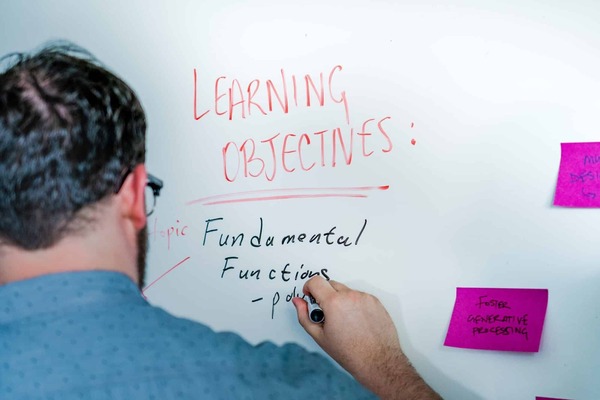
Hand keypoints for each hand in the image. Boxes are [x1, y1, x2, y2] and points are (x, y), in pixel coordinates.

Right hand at [292, 276, 440, 399]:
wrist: (377, 361)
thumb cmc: (350, 352)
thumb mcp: (320, 336)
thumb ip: (304, 316)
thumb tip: (298, 302)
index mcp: (334, 303)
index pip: (316, 281)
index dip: (309, 287)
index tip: (310, 295)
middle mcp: (350, 296)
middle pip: (331, 284)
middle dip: (325, 295)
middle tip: (327, 313)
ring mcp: (364, 297)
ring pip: (346, 291)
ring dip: (341, 300)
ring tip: (344, 321)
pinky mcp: (375, 301)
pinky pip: (359, 296)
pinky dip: (355, 304)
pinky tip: (356, 321)